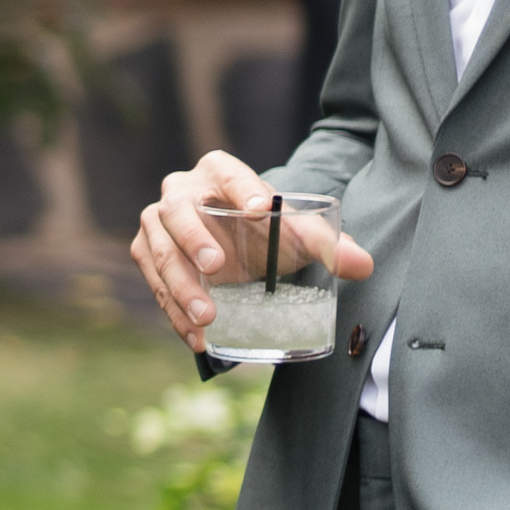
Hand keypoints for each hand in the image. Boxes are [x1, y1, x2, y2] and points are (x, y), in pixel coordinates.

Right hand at [129, 149, 373, 351]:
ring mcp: (157, 225)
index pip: (227, 174)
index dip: (240, 188)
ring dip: (179, 287)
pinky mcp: (148, 255)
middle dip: (194, 241)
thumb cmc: (266, 230)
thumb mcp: (297, 233)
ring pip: (159, 252)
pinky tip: (197, 338)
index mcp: (218, 171)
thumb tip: (362, 266)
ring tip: (208, 318)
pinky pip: (154, 284)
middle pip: (177, 213)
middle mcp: (179, 192)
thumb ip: (329, 245)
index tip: (259, 209)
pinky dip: (173, 312)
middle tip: (218, 267)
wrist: (238, 245)